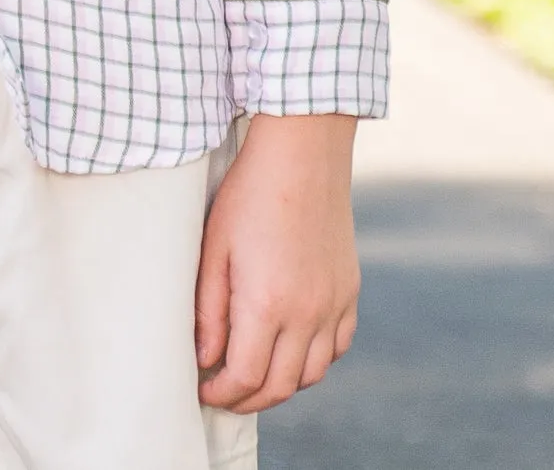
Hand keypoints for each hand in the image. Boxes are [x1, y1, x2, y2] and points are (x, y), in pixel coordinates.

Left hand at [195, 114, 359, 413]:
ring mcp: (333, 303)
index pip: (245, 378)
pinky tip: (293, 348)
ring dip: (282, 384)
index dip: (221, 394)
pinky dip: (314, 360)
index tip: (203, 389)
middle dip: (248, 399)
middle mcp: (307, 313)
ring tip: (255, 372)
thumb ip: (209, 310)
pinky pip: (337, 347)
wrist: (303, 153)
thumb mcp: (214, 248)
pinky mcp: (349, 290)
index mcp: (267, 304)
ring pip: (312, 374)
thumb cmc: (250, 195)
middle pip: (281, 387)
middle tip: (224, 393)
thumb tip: (206, 359)